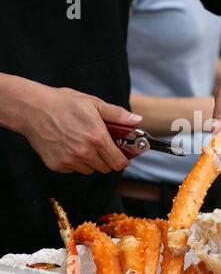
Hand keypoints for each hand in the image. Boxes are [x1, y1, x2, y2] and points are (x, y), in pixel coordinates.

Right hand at [1, 76, 141, 174]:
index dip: (123, 160)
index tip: (122, 155)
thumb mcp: (94, 103)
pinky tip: (68, 146)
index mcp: (97, 138)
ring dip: (91, 161)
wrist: (31, 108)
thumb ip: (118, 115)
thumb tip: (137, 120)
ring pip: (89, 170)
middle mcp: (84, 152)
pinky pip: (73, 169)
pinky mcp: (56, 165)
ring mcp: (69, 160)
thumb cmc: (63, 103)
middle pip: (105, 168)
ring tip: (82, 143)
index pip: (118, 162)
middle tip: (101, 145)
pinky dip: (74, 161)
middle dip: (107, 159)